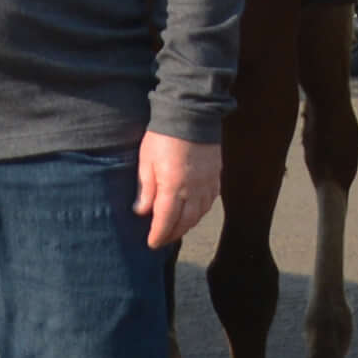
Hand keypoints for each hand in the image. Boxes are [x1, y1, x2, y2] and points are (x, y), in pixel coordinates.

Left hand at [136, 135, 221, 252]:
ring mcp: (207, 184)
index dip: (159, 235)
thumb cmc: (163, 136)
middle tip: (162, 240)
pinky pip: (209, 202)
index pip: (166, 221)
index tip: (152, 243)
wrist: (191, 114)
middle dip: (172, 234)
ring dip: (187, 225)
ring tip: (175, 229)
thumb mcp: (146, 161)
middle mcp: (193, 190)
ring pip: (199, 215)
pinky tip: (193, 213)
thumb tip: (141, 211)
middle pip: (184, 222)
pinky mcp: (215, 177)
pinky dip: (200, 212)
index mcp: (173, 187)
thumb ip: (146, 188)